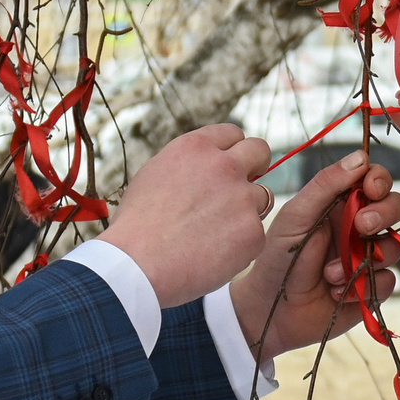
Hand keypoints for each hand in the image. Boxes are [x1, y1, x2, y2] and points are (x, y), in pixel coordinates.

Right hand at [98, 124, 271, 307]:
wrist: (137, 265)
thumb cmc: (136, 226)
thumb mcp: (154, 175)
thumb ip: (187, 165)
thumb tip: (203, 167)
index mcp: (196, 148)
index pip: (232, 133)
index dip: (232, 150)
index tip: (229, 164)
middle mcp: (224, 166)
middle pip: (260, 150)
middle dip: (257, 165)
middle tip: (244, 186)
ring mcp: (242, 198)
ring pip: (262, 196)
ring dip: (246, 210)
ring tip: (216, 232)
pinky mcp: (252, 231)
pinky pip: (256, 233)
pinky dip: (241, 245)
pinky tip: (215, 255)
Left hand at [225, 152, 399, 361]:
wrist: (269, 312)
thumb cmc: (277, 258)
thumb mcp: (296, 216)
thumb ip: (326, 185)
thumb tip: (361, 156)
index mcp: (341, 204)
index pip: (374, 180)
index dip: (380, 180)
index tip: (371, 188)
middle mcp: (359, 227)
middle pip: (396, 207)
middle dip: (384, 213)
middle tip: (361, 226)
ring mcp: (368, 258)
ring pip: (395, 245)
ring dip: (364, 259)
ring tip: (330, 273)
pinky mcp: (372, 289)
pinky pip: (388, 282)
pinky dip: (364, 288)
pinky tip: (336, 293)